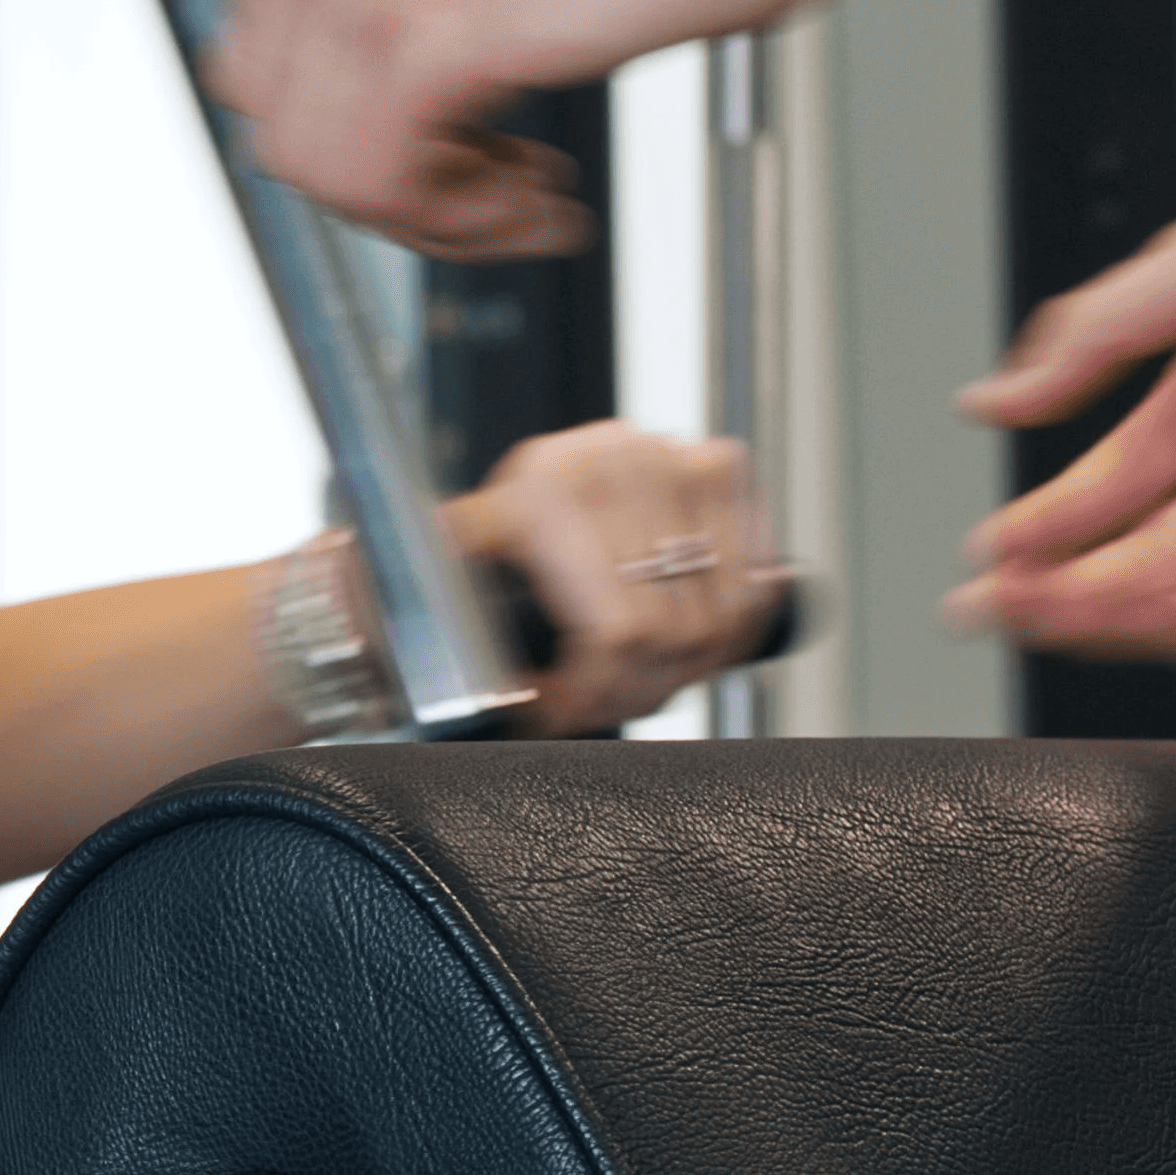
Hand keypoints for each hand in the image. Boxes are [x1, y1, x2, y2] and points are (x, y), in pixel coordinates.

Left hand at [216, 0, 878, 254]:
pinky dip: (462, 219)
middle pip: (282, 125)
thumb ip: (411, 0)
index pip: (267, 67)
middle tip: (482, 195)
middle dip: (384, 189)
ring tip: (523, 199)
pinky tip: (542, 199)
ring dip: (432, 214)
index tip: (438, 158)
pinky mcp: (434, 30)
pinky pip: (383, 180)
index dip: (350, 138)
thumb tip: (365, 102)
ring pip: (322, 168)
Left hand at [454, 421, 778, 735]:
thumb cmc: (479, 533)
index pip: (615, 629)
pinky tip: (691, 654)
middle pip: (669, 632)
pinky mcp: (720, 468)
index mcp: (543, 487)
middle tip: (599, 708)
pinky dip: (732, 634)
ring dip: (684, 673)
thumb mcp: (439, 560)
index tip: (560, 714)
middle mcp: (616, 463)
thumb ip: (427, 593)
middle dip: (633, 691)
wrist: (521, 476)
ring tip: (636, 685)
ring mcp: (675, 460)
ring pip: (717, 618)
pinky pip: (754, 582)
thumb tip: (421, 637)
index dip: (594, 691)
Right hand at [949, 100, 1175, 662]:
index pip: (1107, 493)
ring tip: (1058, 613)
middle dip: (1060, 590)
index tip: (987, 558)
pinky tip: (1168, 621)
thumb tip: (986, 404)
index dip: (1044, 530)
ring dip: (1129, 614)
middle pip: (1141, 558)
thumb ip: (1081, 346)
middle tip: (993, 606)